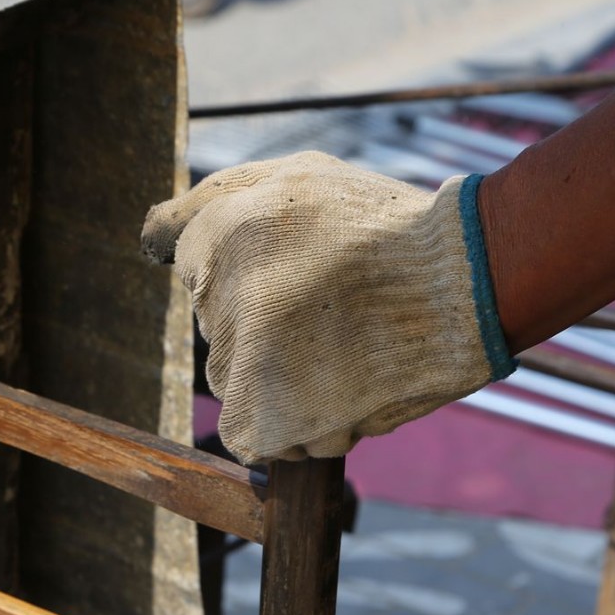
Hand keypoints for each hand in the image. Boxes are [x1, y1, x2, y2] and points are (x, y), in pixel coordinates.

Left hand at [142, 152, 514, 463]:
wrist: (464, 283)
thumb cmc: (383, 229)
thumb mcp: (296, 177)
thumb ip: (213, 201)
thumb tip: (150, 242)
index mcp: (218, 232)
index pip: (191, 264)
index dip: (254, 269)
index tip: (302, 269)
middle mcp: (218, 293)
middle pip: (216, 329)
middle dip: (264, 327)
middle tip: (333, 311)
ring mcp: (242, 357)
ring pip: (233, 384)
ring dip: (280, 380)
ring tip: (344, 352)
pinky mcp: (266, 413)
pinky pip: (252, 437)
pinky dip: (290, 428)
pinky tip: (334, 397)